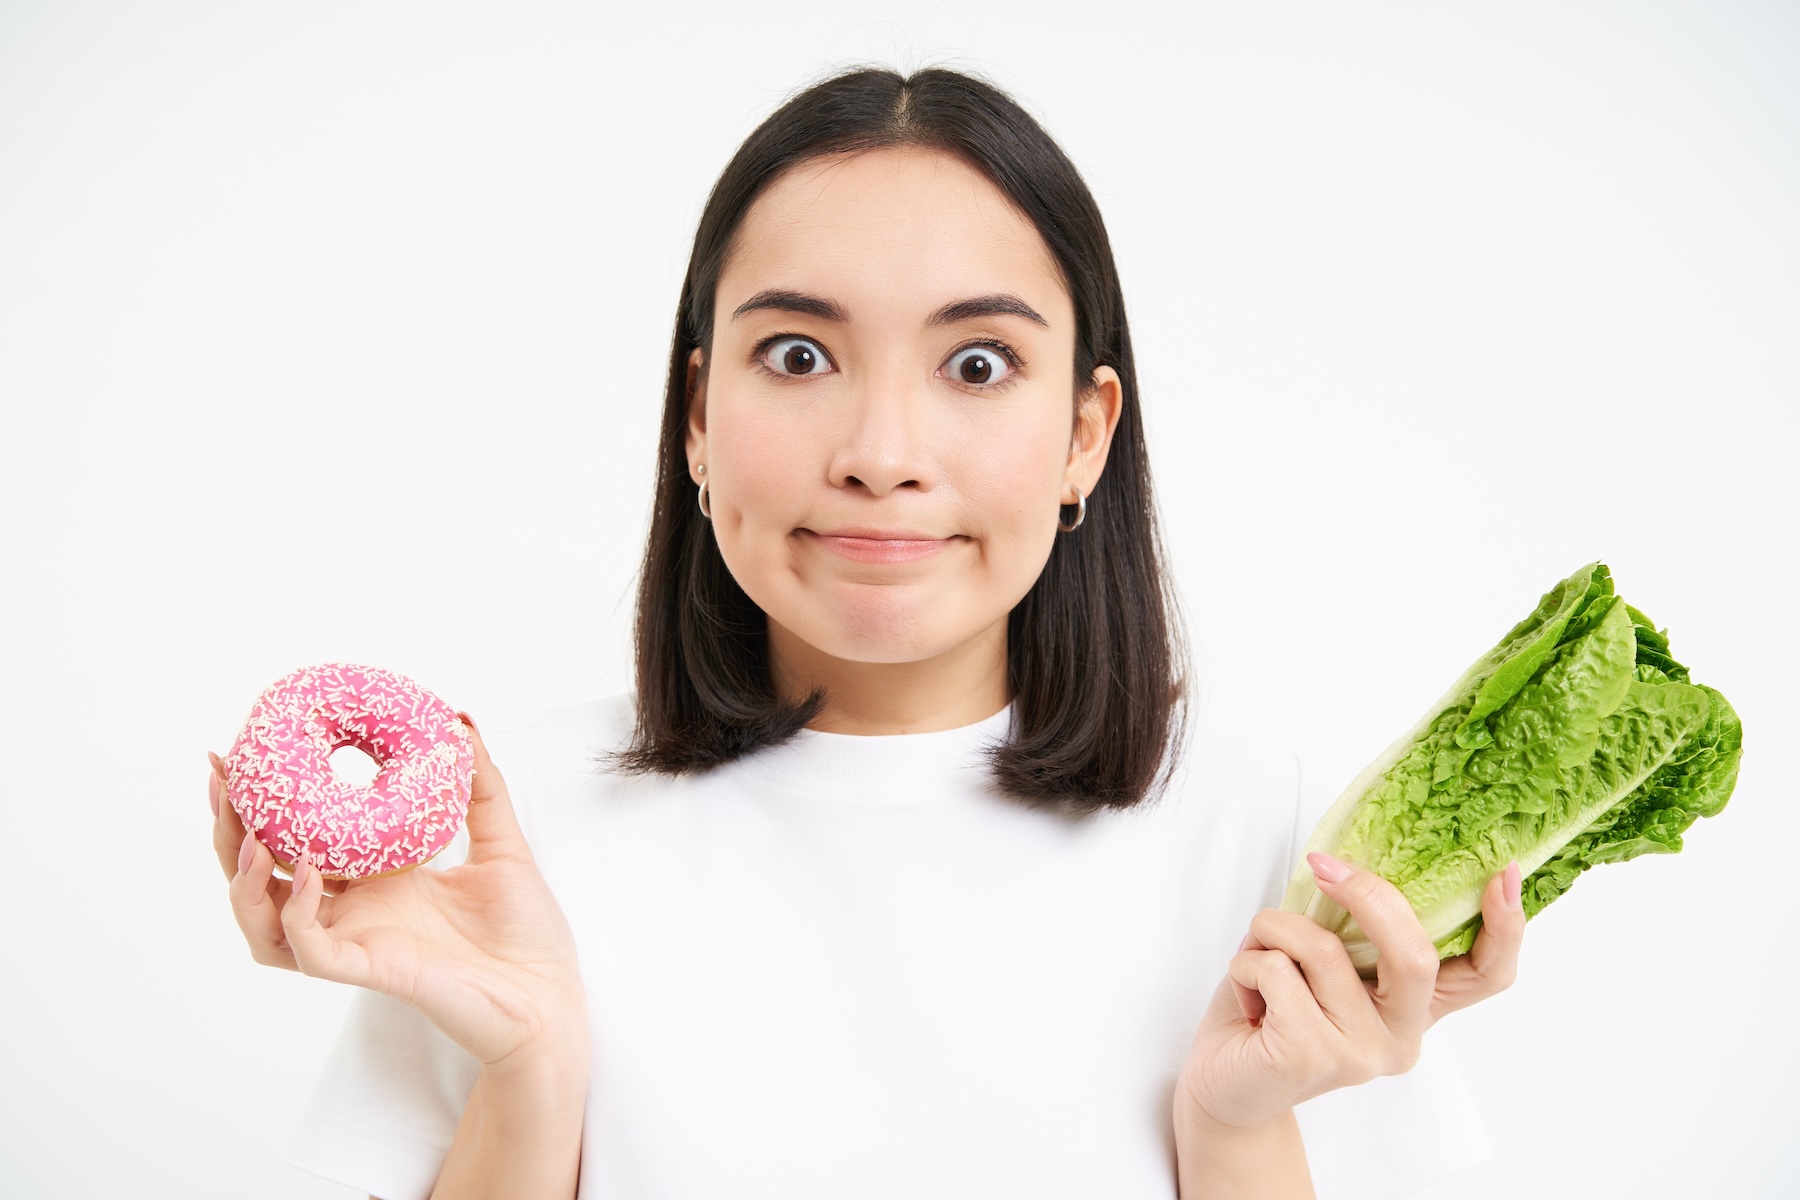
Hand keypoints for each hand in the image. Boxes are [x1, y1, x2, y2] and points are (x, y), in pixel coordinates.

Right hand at [209, 714, 587, 1074]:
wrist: (550, 994)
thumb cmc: (526, 930)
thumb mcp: (502, 841)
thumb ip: (480, 785)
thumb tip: (460, 720)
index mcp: (375, 878)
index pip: (297, 841)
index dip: (261, 805)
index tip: (239, 757)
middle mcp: (354, 910)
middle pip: (261, 879)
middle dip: (229, 833)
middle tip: (222, 783)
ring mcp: (357, 941)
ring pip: (264, 922)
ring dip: (242, 881)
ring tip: (248, 837)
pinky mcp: (370, 970)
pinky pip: (309, 949)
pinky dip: (297, 912)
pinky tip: (307, 873)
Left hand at [1180, 852, 1522, 1131]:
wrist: (1226, 1084)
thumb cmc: (1273, 1012)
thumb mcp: (1324, 963)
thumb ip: (1352, 932)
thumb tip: (1348, 862)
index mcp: (1415, 1007)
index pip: (1488, 974)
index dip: (1505, 926)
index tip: (1504, 873)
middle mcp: (1400, 1036)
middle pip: (1415, 955)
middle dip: (1368, 897)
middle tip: (1324, 866)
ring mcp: (1359, 1052)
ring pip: (1324, 949)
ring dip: (1275, 927)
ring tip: (1258, 949)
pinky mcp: (1310, 1056)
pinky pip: (1276, 972)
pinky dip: (1247, 963)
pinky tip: (1246, 998)